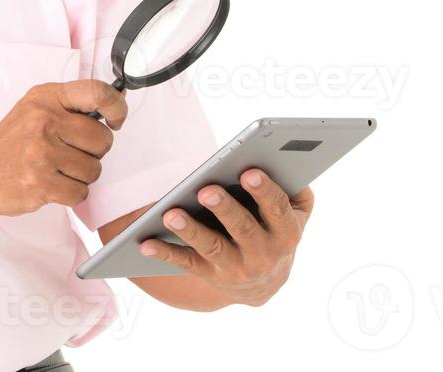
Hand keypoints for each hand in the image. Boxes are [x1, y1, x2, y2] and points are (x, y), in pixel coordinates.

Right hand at [0, 80, 126, 217]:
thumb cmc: (9, 142)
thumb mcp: (34, 108)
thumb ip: (70, 106)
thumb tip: (115, 108)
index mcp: (46, 98)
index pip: (97, 92)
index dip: (116, 107)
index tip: (115, 120)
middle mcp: (44, 122)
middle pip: (103, 140)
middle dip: (94, 152)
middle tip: (70, 153)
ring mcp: (41, 154)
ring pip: (94, 169)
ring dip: (80, 175)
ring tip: (55, 169)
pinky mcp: (40, 184)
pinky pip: (80, 192)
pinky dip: (70, 193)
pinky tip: (51, 184)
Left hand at [138, 170, 313, 306]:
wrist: (265, 283)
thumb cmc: (276, 228)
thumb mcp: (296, 212)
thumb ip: (295, 187)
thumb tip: (283, 158)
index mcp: (286, 232)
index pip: (277, 209)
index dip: (264, 191)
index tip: (248, 172)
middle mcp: (263, 253)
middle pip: (243, 228)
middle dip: (224, 208)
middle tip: (206, 190)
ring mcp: (236, 266)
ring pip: (212, 247)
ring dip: (191, 230)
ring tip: (170, 214)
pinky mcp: (211, 273)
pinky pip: (186, 262)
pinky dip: (165, 253)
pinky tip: (146, 242)